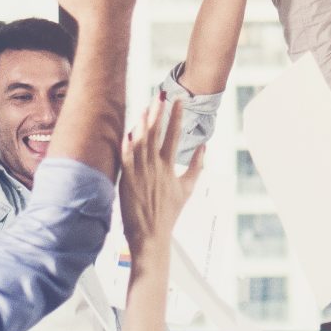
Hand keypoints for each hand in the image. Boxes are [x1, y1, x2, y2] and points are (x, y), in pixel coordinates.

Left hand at [117, 98, 202, 258]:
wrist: (151, 235)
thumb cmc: (169, 212)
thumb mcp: (188, 188)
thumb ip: (197, 166)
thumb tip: (204, 146)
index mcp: (169, 167)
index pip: (173, 135)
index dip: (176, 116)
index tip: (179, 100)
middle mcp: (155, 168)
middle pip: (156, 134)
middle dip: (159, 112)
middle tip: (162, 94)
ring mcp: (140, 173)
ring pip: (140, 142)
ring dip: (143, 123)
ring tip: (146, 106)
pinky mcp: (126, 181)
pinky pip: (126, 158)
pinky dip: (127, 145)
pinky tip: (128, 131)